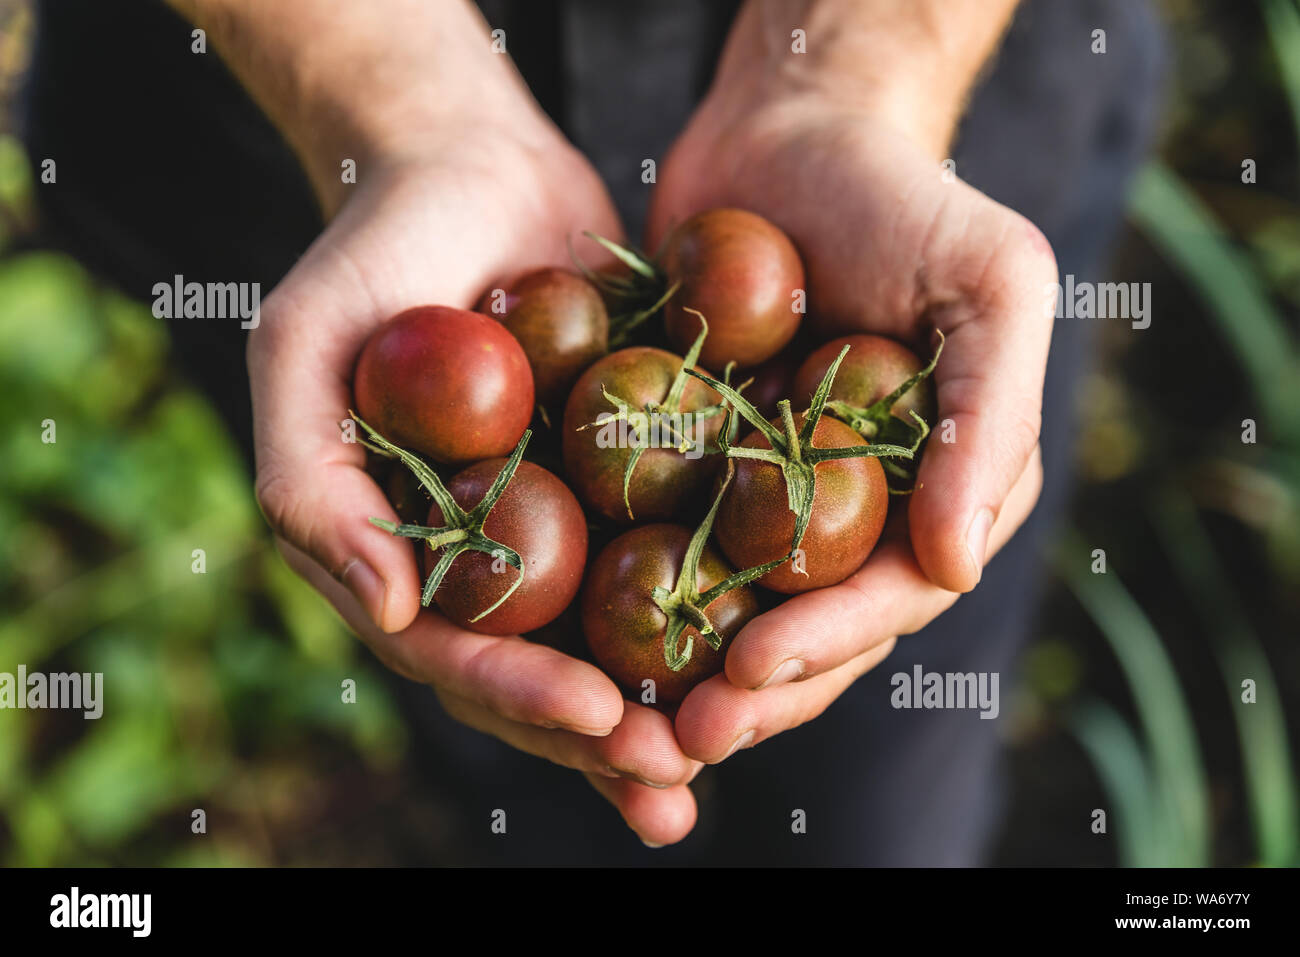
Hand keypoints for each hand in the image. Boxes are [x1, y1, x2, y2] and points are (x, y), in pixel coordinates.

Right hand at [175, 0, 707, 845]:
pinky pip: (668, 555)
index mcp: (397, 551)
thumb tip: (386, 613)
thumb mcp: (304, 345)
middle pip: (536, 669)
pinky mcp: (625, 480)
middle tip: (673, 774)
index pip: (450, 651)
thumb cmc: (375, 250)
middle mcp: (477, 557)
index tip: (596, 714)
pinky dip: (711, 609)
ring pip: (608, 637)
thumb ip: (313, 482)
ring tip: (715, 758)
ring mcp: (553, 524)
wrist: (472, 165)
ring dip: (660, 707)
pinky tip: (766, 653)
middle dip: (601, 733)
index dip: (517, 693)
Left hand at [647, 5, 1053, 762]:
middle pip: (808, 627)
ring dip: (683, 670)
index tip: (749, 670)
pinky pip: (662, 540)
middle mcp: (859, 512)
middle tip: (678, 736)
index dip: (826, 644)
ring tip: (625, 721)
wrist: (790, 130)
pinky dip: (628, 591)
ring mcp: (773, 495)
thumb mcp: (990, 284)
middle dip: (749, 689)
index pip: (890, 597)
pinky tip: (578, 633)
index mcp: (940, 493)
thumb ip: (992, 420)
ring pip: (731, 607)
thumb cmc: (905, 195)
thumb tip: (957, 566)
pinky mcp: (696, 465)